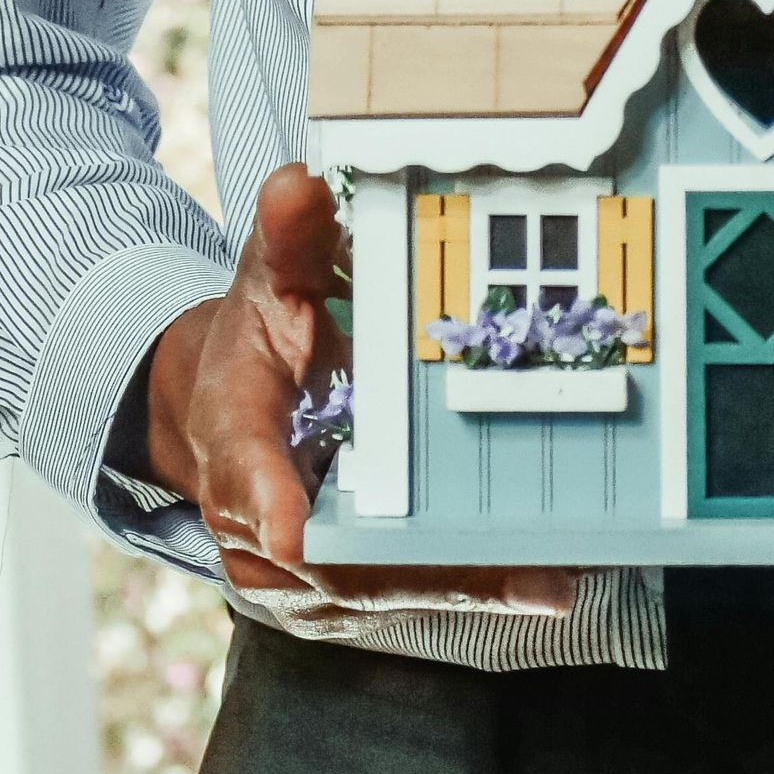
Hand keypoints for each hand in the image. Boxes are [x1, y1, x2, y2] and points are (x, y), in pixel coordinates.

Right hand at [145, 162, 573, 618]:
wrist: (222, 411)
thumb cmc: (255, 341)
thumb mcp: (267, 281)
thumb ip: (288, 239)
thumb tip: (297, 183)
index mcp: (232, 438)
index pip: (243, 472)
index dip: (267, 501)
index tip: (293, 532)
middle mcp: (259, 524)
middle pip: (333, 557)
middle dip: (422, 566)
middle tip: (518, 568)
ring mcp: (299, 571)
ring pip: (378, 587)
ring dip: (462, 585)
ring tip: (551, 578)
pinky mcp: (342, 587)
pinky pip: (404, 590)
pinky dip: (468, 586)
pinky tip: (544, 578)